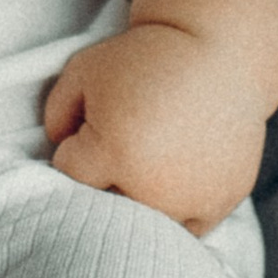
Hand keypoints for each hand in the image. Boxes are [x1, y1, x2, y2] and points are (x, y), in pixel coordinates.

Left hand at [42, 21, 268, 231]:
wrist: (219, 51)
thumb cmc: (146, 58)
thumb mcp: (84, 70)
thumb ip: (56, 113)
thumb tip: (57, 149)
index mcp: (115, 153)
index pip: (71, 172)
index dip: (76, 145)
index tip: (98, 122)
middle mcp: (153, 186)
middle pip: (105, 204)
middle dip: (107, 177)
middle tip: (130, 138)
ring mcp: (192, 198)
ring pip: (146, 223)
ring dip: (142, 199)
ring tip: (154, 158)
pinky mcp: (222, 201)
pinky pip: (188, 227)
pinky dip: (179, 212)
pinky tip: (177, 181)